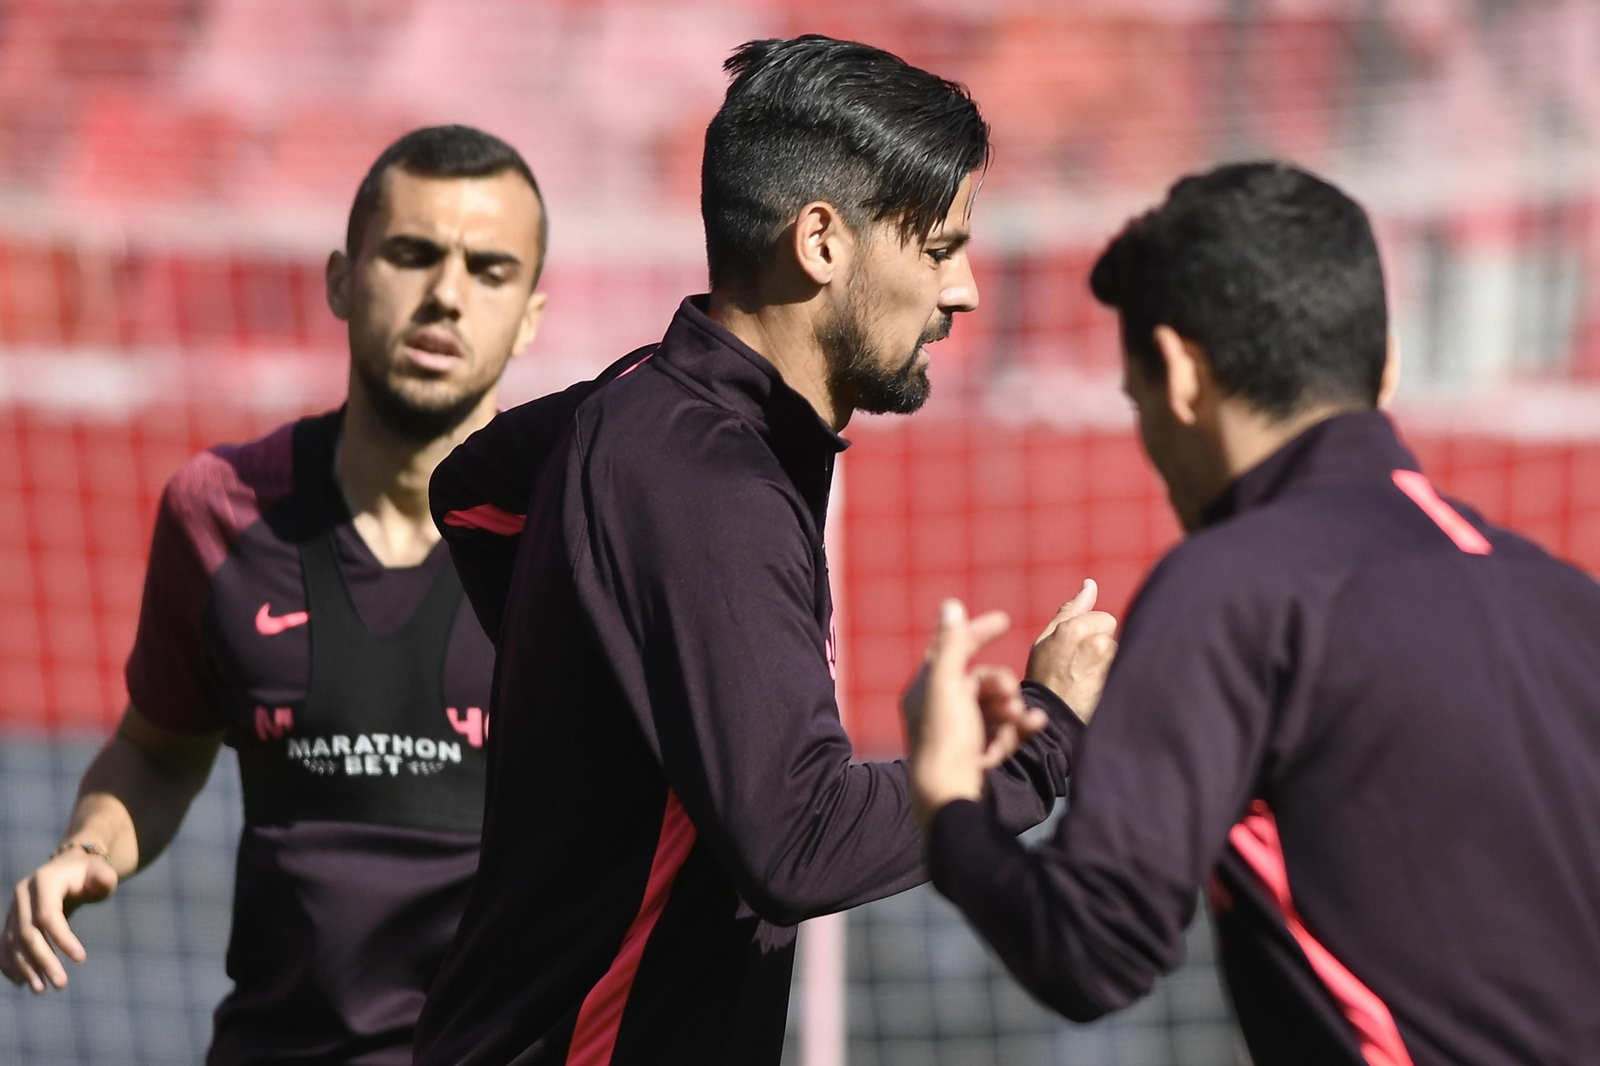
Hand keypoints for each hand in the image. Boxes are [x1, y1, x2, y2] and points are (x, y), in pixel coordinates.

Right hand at [2, 846, 117, 991]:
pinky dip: (10, 964)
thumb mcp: (101, 873)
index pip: (47, 915)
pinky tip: (22, 982)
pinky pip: (5, 945)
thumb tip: (104, 881)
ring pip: (14, 943)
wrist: (68, 869)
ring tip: (42, 990)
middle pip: (28, 933)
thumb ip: (104, 877)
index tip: (81, 959)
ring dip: (26, 968)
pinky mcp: (11, 921)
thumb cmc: (90, 874)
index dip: (62, 938)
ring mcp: (14, 908)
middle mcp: (23, 895)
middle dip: (43, 961)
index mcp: (44, 881)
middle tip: (61, 984)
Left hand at [903, 600, 1049, 829]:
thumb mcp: (948, 686)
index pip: (950, 648)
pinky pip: (1004, 729)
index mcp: (926, 689)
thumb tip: (951, 604)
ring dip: (1014, 708)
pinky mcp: (978, 752)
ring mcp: (961, 731)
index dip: (976, 631)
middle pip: (981, 680)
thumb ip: (952, 644)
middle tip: (1011, 696)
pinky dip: (1019, 726)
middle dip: (1002, 684)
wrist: (951, 798)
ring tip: (1023, 719)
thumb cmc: (945, 740)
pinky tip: (1033, 726)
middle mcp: (941, 708)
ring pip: (997, 705)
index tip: (1004, 620)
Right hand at [1027, 579, 1118, 723]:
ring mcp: (1111, 666)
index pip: (1104, 619)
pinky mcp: (1121, 682)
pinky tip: (1097, 689)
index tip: (1075, 649)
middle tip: (1080, 665)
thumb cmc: (1045, 678)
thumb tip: (1090, 584)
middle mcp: (1098, 644)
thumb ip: (1071, 610)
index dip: (1089, 633)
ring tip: (1087, 680)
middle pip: (1113, 636)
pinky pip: (1123, 670)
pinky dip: (1113, 677)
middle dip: (1100, 645)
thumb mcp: (1047, 640)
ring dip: (1106, 663)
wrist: (1054, 722)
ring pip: (1117, 654)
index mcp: (1074, 630)